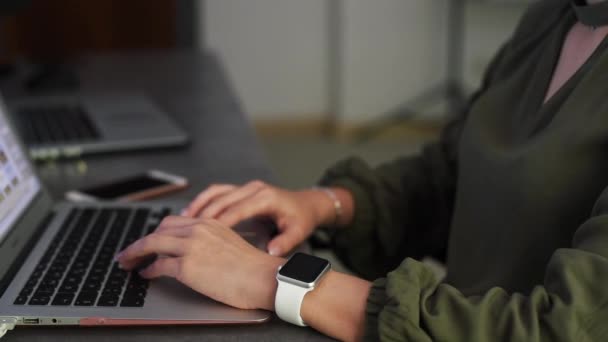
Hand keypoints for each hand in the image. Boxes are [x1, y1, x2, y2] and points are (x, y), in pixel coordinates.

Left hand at [116, 216, 283, 310]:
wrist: (262, 278)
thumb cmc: (252, 267)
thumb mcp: (229, 243)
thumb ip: (210, 242)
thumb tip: (194, 253)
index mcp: (209, 223)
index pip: (174, 222)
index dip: (157, 232)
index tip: (150, 241)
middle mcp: (198, 230)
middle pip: (159, 230)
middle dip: (141, 242)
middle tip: (131, 252)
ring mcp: (191, 247)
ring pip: (152, 244)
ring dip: (135, 253)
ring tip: (128, 262)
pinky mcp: (187, 267)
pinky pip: (158, 266)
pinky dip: (148, 270)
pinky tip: (146, 275)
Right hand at [181, 180, 335, 255]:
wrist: (306, 204)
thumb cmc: (301, 219)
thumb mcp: (298, 232)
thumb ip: (285, 241)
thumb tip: (271, 250)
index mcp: (266, 197)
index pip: (238, 209)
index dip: (221, 222)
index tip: (204, 234)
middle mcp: (254, 189)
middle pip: (222, 199)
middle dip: (203, 214)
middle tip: (184, 230)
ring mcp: (246, 187)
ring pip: (216, 192)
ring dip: (198, 205)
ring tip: (181, 221)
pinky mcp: (241, 190)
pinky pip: (218, 192)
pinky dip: (203, 201)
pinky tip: (190, 213)